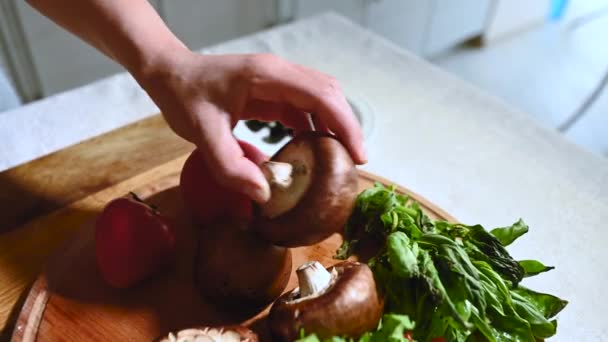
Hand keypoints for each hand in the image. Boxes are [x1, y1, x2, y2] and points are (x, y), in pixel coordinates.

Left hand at [137, 51, 365, 202]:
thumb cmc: (183, 96)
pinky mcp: (272, 91)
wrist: (169, 74)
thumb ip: (229, 166)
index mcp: (267, 76)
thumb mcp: (201, 134)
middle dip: (347, 127)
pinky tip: (312, 151)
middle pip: (329, 94)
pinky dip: (314, 128)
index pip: (321, 96)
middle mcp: (279, 73)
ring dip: (333, 127)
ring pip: (320, 100)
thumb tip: (264, 196)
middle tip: (354, 163)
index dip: (345, 124)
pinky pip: (303, 108)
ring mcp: (277, 81)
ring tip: (339, 161)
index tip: (358, 154)